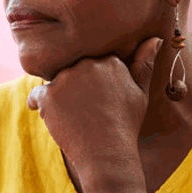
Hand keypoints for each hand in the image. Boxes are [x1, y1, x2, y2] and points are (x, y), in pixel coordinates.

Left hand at [26, 37, 163, 180]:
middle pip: (70, 69)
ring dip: (57, 96)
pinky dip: (40, 105)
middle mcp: (86, 64)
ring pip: (53, 82)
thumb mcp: (140, 93)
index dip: (90, 81)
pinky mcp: (49, 96)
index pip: (89, 61)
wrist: (107, 154)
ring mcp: (66, 79)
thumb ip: (143, 64)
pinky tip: (54, 118)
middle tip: (84, 110)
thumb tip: (155, 38)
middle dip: (73, 86)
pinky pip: (36, 96)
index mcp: (109, 60)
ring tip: (73, 117)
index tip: (96, 99)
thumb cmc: (126, 125)